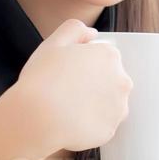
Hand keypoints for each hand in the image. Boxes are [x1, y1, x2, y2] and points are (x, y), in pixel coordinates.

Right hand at [10, 19, 131, 156]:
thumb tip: (92, 34)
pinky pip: (100, 125)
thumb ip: (75, 29)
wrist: (36, 117)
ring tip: (69, 107)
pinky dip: (89, 124)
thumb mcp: (53, 43)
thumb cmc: (42, 79)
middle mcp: (122, 80)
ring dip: (94, 104)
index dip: (83, 65)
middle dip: (93, 84)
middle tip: (67, 91)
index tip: (68, 73)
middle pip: (109, 80)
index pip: (102, 58)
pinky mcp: (110, 130)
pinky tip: (71, 122)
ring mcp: (118, 107)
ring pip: (108, 104)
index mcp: (109, 56)